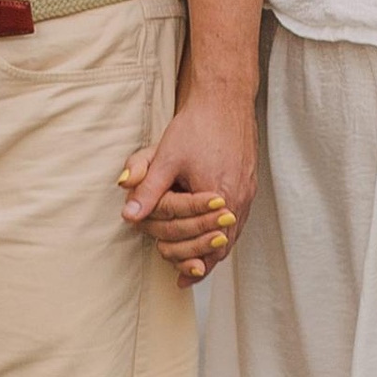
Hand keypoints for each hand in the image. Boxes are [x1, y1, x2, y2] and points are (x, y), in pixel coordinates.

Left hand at [121, 82, 256, 284]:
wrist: (224, 99)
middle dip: (203, 261)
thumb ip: (148, 189)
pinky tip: (212, 234)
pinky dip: (224, 232)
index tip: (178, 277)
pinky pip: (237, 219)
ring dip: (215, 250)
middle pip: (223, 246)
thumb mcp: (166, 157)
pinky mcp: (248, 183)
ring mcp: (247, 192)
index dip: (192, 265)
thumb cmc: (196, 126)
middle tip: (185, 273)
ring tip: (198, 264)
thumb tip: (128, 216)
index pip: (208, 245)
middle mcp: (238, 199)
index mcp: (219, 196)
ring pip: (233, 234)